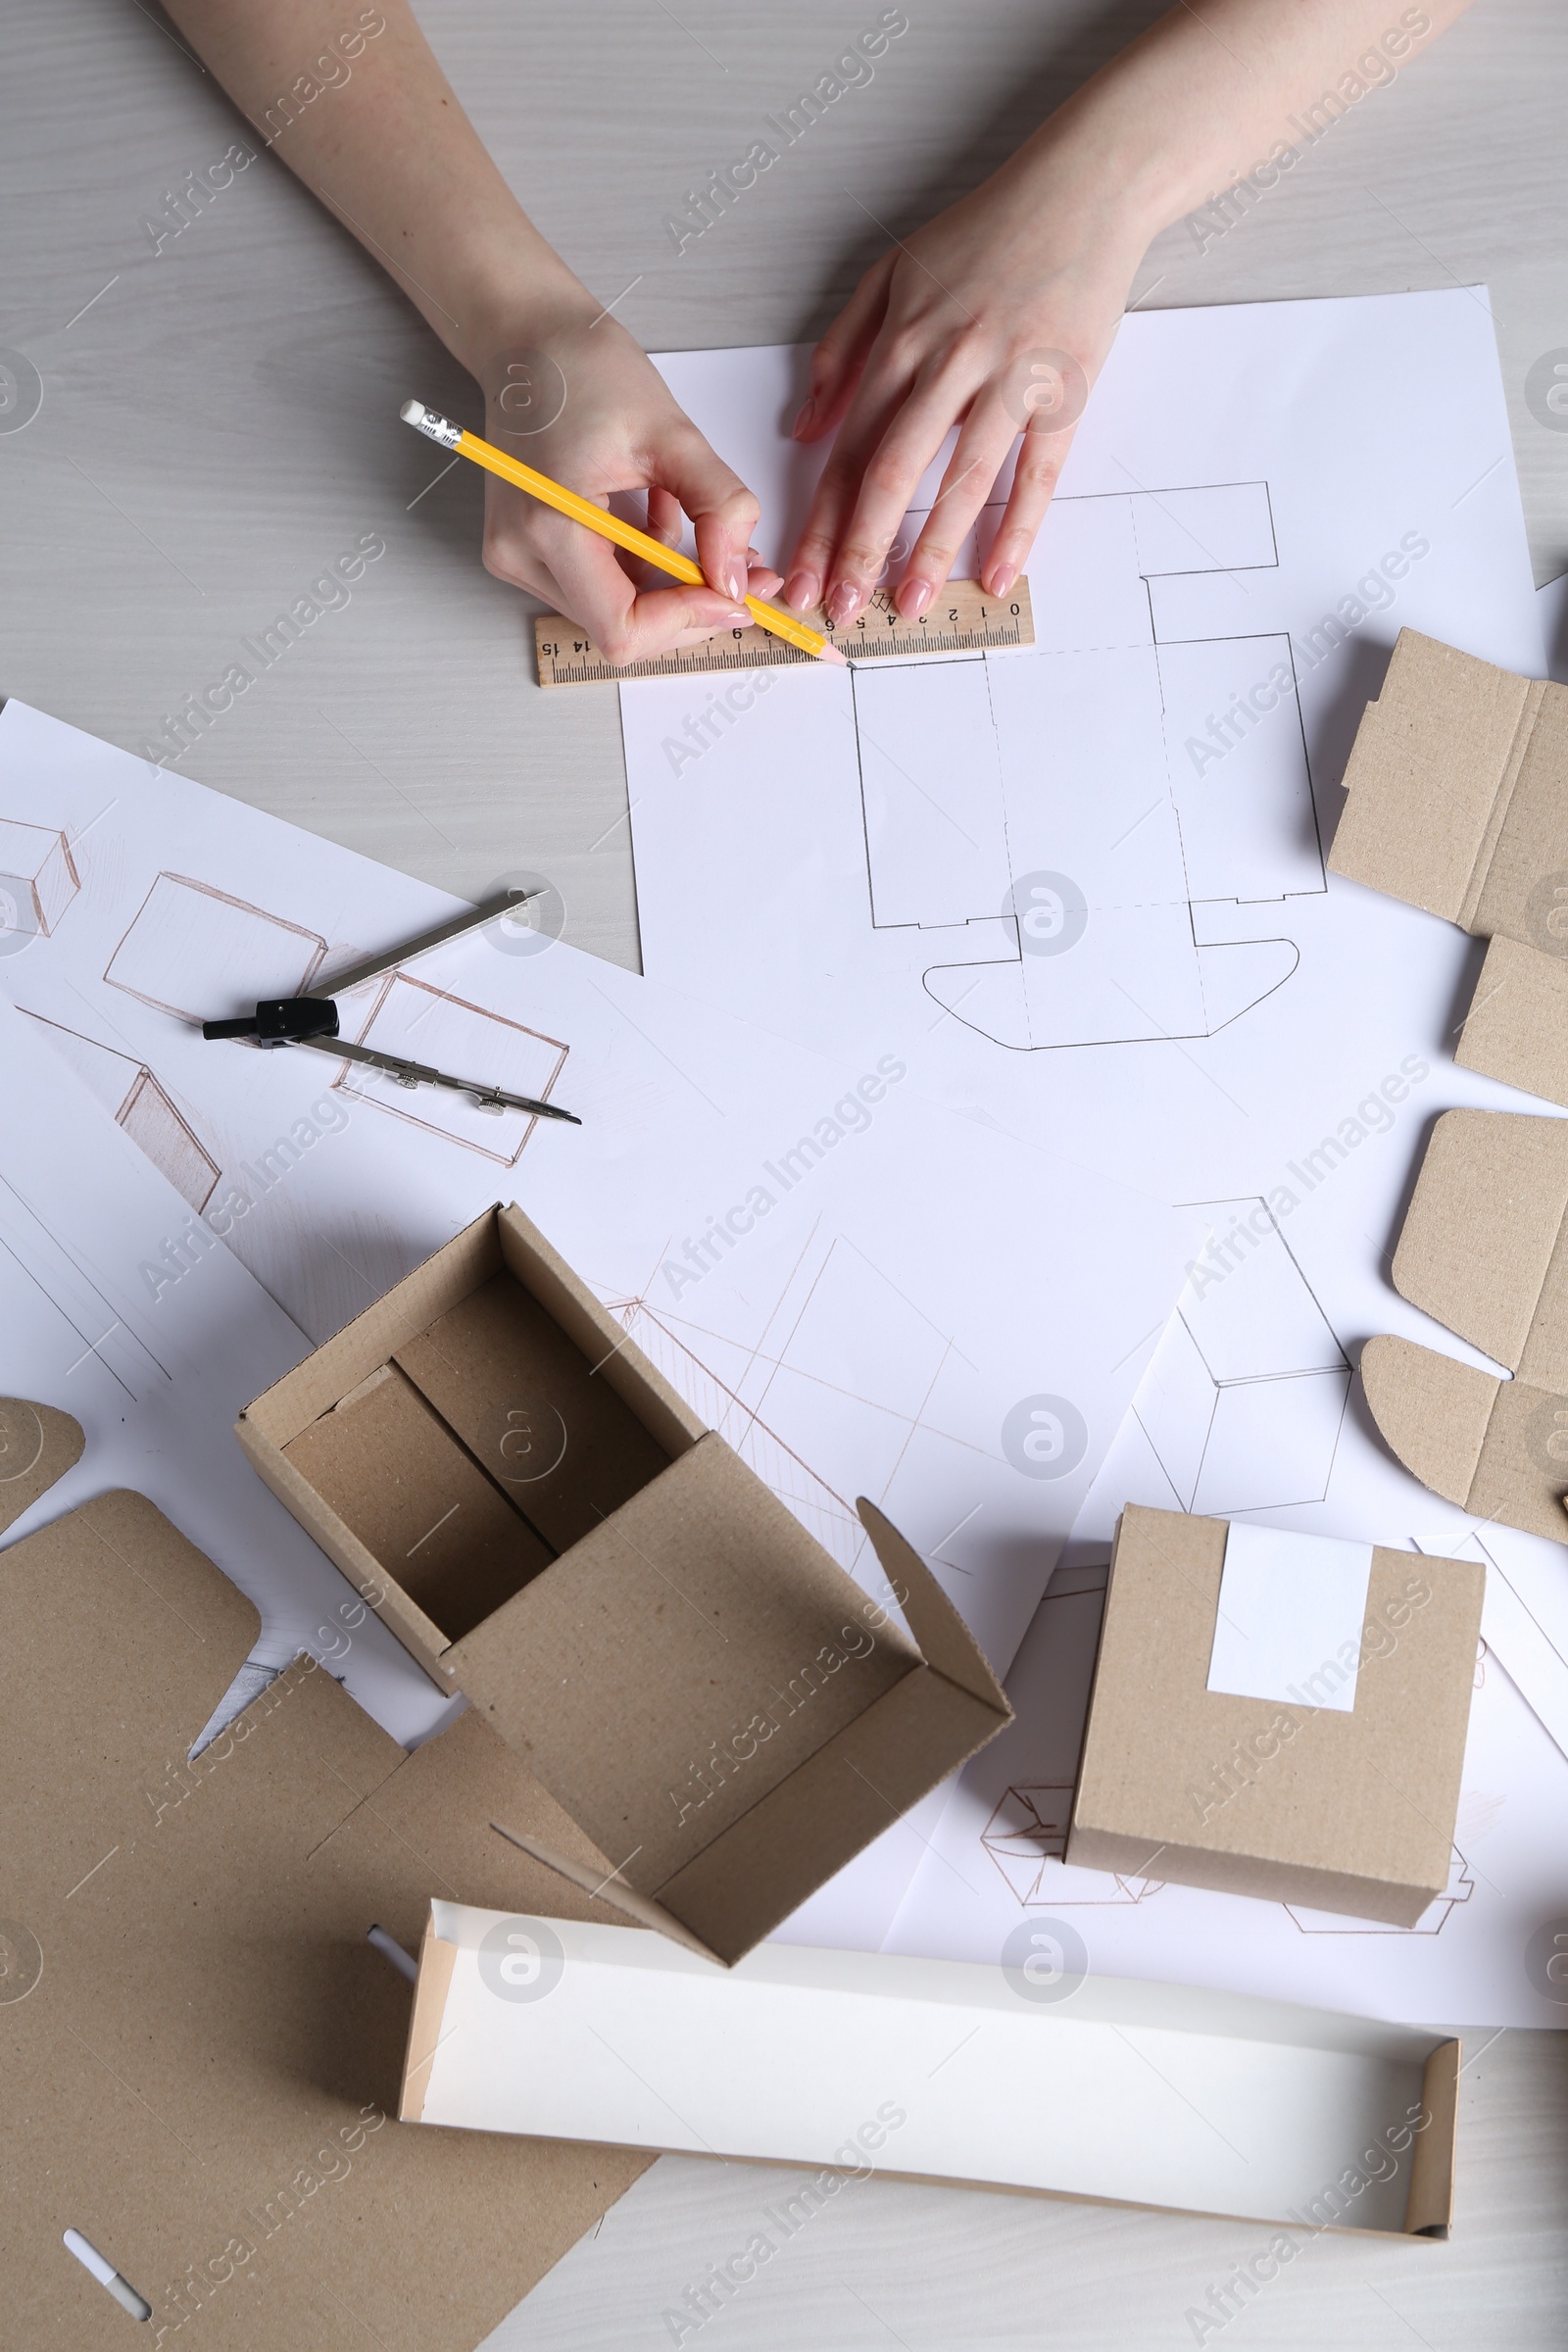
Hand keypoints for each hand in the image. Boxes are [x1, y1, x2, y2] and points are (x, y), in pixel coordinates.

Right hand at [476, 297, 780, 660]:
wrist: (527, 340)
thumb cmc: (584, 369)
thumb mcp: (673, 433)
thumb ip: (719, 508)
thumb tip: (737, 580)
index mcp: (548, 525)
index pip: (622, 628)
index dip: (686, 622)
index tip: (735, 595)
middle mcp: (520, 554)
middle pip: (621, 630)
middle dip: (690, 606)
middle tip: (747, 572)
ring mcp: (517, 557)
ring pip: (615, 612)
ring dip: (669, 583)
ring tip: (690, 517)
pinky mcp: (526, 551)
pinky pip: (600, 586)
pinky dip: (643, 564)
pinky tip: (655, 513)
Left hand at [782, 149, 1150, 623]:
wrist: (1083, 189)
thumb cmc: (987, 232)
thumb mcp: (891, 273)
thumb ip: (840, 349)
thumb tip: (802, 428)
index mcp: (902, 339)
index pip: (849, 446)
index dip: (821, 518)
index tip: (803, 572)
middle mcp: (949, 361)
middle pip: (891, 470)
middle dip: (860, 548)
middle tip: (842, 607)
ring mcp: (1009, 376)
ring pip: (960, 477)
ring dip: (930, 548)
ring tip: (908, 603)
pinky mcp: (1064, 387)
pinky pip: (1037, 471)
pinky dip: (1019, 526)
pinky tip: (996, 573)